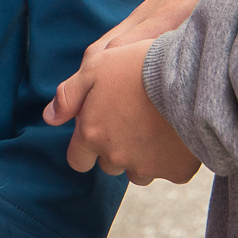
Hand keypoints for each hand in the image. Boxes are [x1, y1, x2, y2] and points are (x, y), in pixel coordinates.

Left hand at [44, 38, 199, 186]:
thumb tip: (49, 117)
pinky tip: (178, 132)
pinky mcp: (176, 172)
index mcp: (92, 134)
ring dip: (143, 155)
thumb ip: (69, 95)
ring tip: (156, 124)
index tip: (100, 129)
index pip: (78, 160)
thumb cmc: (137, 65)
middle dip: (116, 146)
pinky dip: (173, 157)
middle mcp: (116, 157)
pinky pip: (170, 171)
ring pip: (138, 171)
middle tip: (133, 117)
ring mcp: (147, 167)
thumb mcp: (95, 67)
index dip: (87, 145)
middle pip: (110, 164)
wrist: (188, 74)